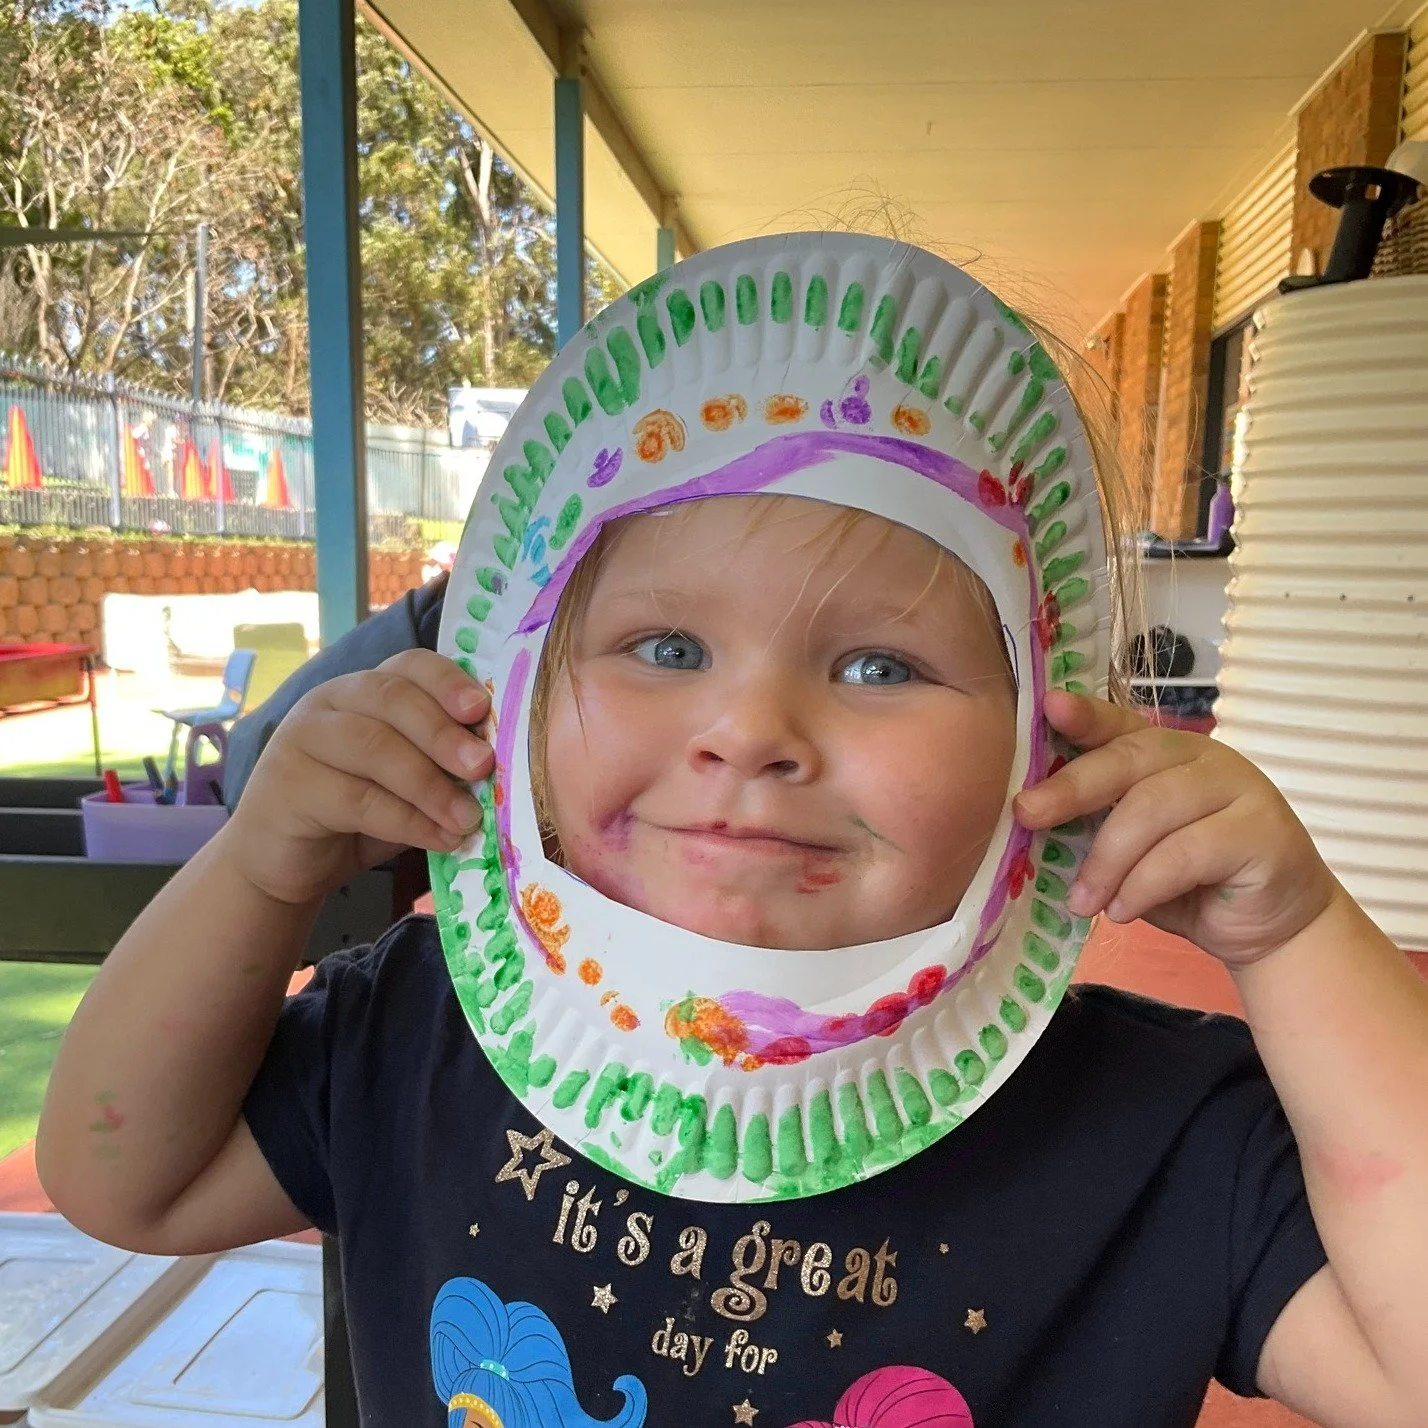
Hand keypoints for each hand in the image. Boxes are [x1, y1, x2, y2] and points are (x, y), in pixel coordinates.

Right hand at [225, 649, 493, 904]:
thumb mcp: (408, 783)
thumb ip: (443, 766)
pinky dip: (406, 821)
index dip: (447, 681)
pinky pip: (356, 798)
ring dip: (430, 784)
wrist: (283, 862)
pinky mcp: (288, 785)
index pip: (409, 665)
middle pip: (392, 698)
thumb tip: (499, 768)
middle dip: (443, 732)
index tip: (482, 708)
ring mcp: (303, 738)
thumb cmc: (356, 816)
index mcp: (366, 689)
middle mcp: (331, 700)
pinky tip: (439, 839)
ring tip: (468, 818)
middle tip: (483, 766)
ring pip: (374, 747)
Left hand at [1013, 690, 1340, 967]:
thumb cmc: (1189, 884)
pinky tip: (1122, 911)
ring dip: (1107, 859)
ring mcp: (1240, 789)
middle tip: (1027, 815)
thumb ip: (1094, 824)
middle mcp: (1205, 757)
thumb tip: (1028, 817)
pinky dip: (1144, 884)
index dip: (1085, 716)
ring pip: (1154, 808)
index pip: (1121, 725)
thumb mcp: (1132, 850)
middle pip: (1131, 759)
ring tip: (1082, 901)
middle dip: (1072, 787)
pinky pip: (1188, 852)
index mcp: (1167, 752)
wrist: (1270, 927)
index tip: (1048, 706)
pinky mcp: (1262, 833)